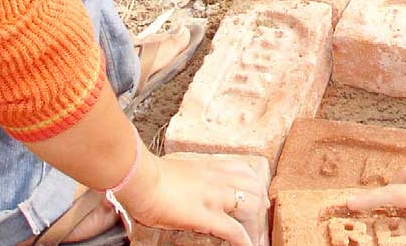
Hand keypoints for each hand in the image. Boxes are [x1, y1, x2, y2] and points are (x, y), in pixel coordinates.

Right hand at [120, 152, 266, 245]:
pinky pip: (234, 231)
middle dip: (262, 201)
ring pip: (251, 207)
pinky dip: (245, 241)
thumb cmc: (149, 174)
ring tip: (258, 236)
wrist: (141, 178)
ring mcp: (214, 197)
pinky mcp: (207, 215)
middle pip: (254, 187)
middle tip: (263, 216)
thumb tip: (181, 182)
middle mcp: (217, 179)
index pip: (242, 169)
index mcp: (208, 166)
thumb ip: (185, 175)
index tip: (257, 191)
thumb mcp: (174, 168)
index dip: (253, 181)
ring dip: (257, 223)